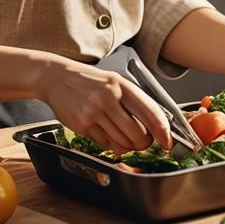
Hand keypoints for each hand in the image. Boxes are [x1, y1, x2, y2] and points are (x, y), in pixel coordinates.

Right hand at [37, 56, 172, 154]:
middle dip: (144, 143)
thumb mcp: (115, 81)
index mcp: (122, 85)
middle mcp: (109, 98)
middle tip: (143, 141)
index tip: (167, 142)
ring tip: (125, 137)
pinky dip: (113, 146)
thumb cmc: (90, 81)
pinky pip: (106, 145)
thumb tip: (157, 124)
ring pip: (123, 143)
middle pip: (138, 134)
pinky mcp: (82, 125)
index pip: (150, 112)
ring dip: (128, 146)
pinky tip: (110, 136)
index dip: (163, 131)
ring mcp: (94, 112)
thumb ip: (134, 100)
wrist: (57, 77)